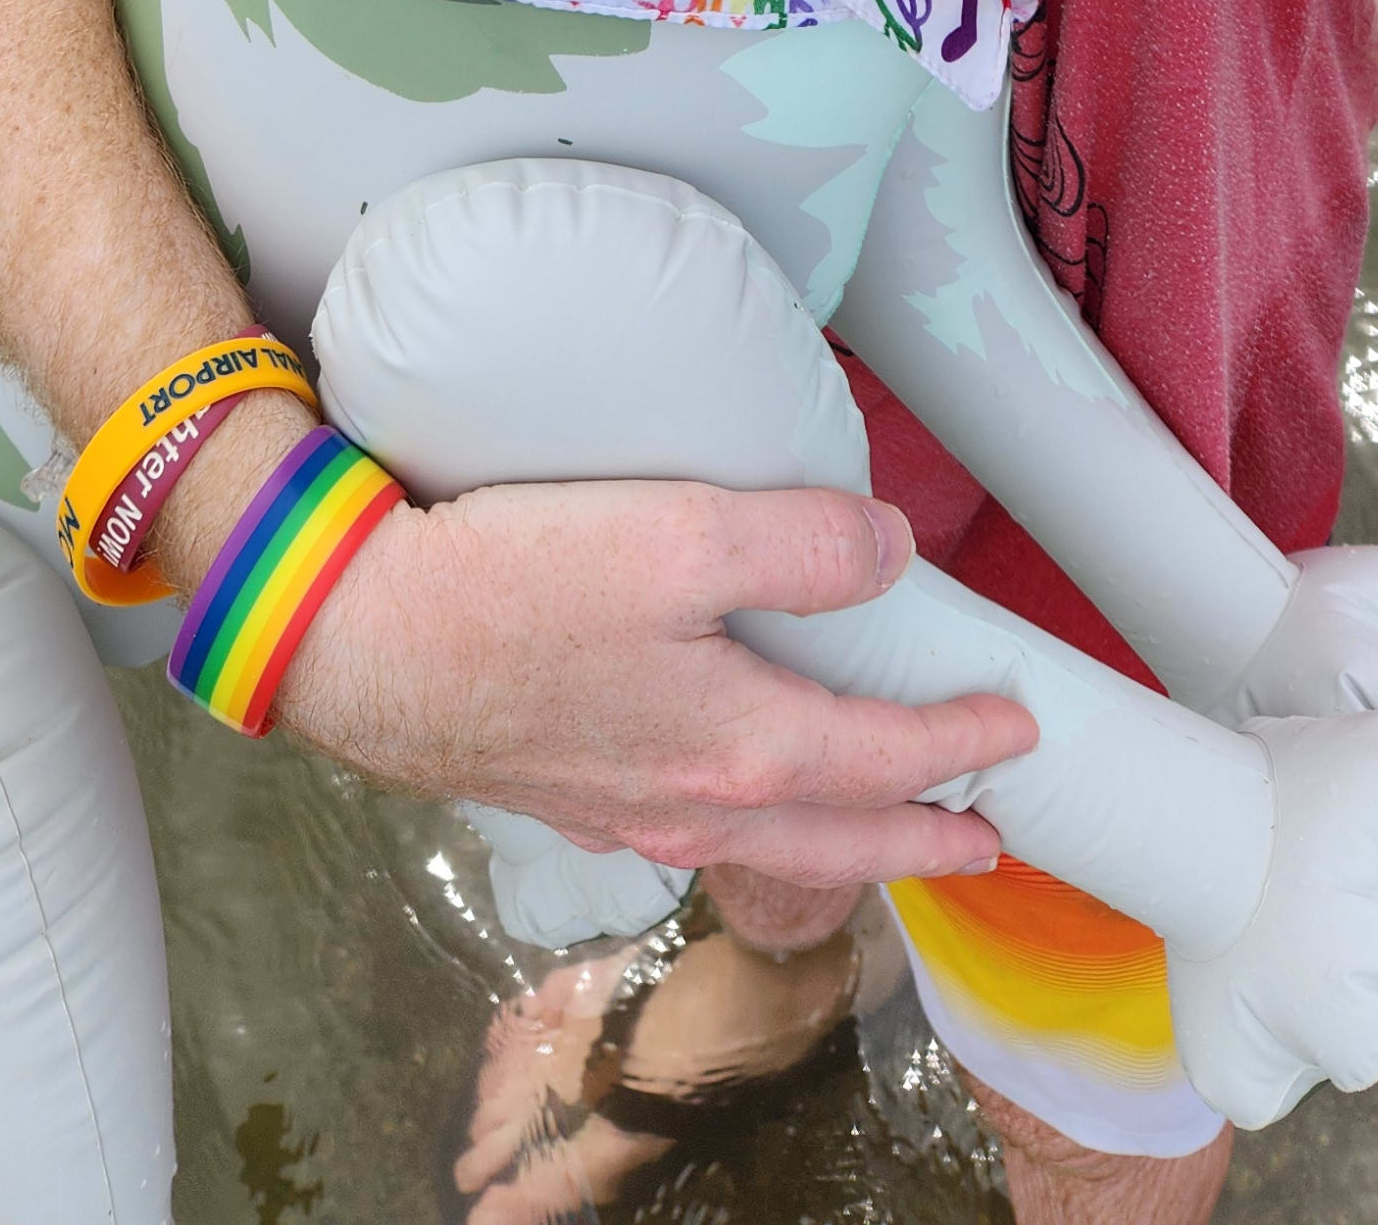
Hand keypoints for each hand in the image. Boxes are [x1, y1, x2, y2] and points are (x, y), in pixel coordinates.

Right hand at [273, 471, 1038, 889]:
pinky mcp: (569, 790)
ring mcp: (625, 809)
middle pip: (840, 835)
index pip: (885, 753)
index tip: (1017, 730)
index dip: (960, 740)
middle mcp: (692, 801)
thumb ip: (801, 544)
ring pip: (767, 840)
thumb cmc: (511, 587)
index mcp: (741, 747)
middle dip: (920, 838)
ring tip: (878, 823)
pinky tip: (734, 797)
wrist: (360, 641)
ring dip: (841, 836)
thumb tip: (889, 554)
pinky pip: (694, 827)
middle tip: (983, 842)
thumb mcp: (676, 536)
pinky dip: (751, 823)